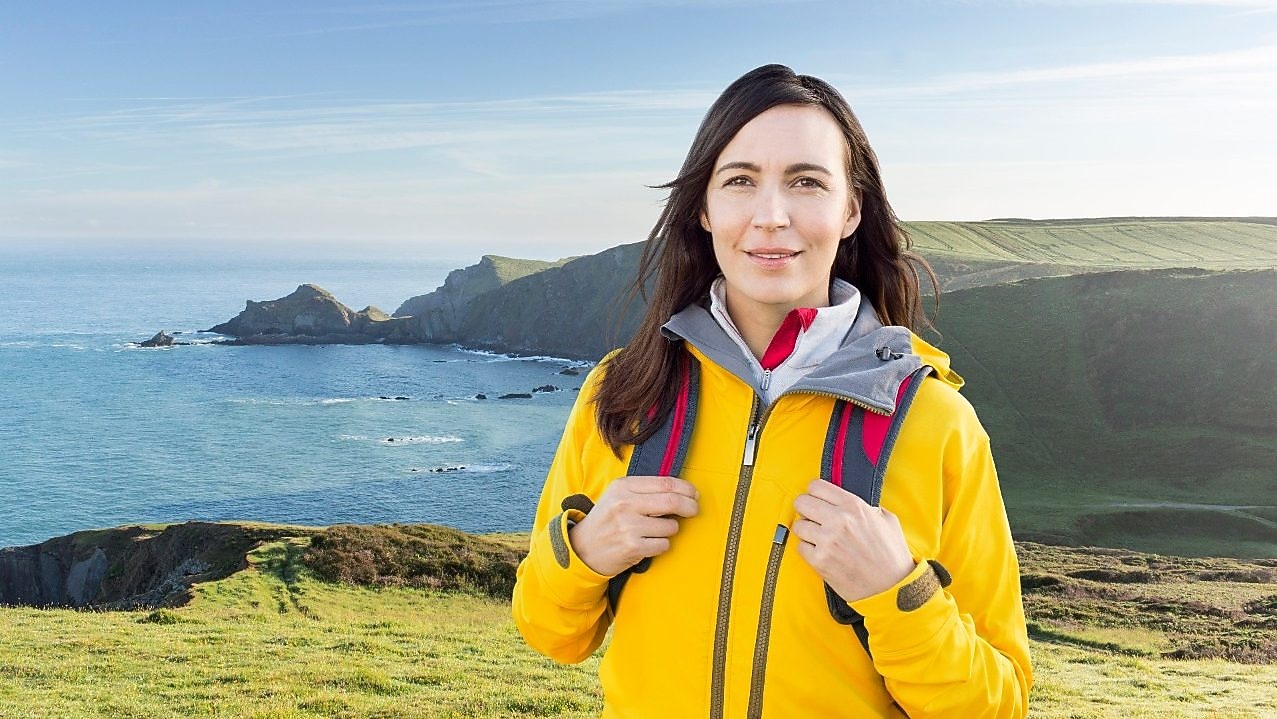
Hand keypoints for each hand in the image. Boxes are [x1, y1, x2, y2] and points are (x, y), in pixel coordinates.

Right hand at [568, 475, 698, 576]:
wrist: (582, 548)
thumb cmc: (606, 520)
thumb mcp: (618, 495)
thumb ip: (645, 490)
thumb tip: (683, 491)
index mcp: (623, 486)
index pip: (665, 483)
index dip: (686, 489)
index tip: (693, 494)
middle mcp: (625, 504)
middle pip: (672, 501)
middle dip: (690, 506)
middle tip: (693, 509)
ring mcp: (629, 527)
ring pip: (671, 526)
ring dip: (670, 529)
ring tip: (655, 530)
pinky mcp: (633, 547)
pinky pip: (664, 544)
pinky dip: (661, 545)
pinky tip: (647, 543)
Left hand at [792, 479, 916, 602]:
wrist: (892, 587)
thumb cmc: (891, 556)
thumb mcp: (887, 521)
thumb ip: (867, 507)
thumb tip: (849, 504)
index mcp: (854, 506)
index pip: (816, 486)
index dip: (814, 493)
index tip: (816, 499)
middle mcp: (838, 520)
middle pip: (802, 502)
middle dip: (805, 508)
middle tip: (812, 516)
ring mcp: (827, 540)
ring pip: (799, 525)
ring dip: (806, 531)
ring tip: (819, 537)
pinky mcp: (819, 560)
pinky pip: (801, 547)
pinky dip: (808, 549)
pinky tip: (822, 552)